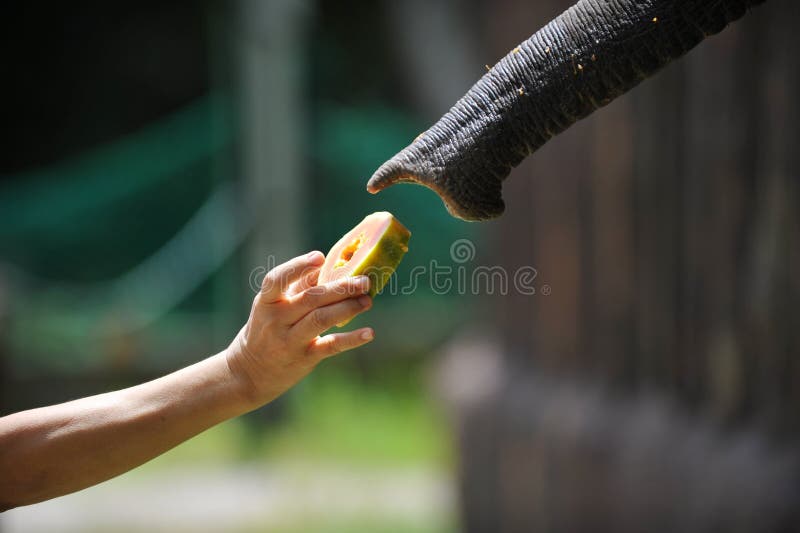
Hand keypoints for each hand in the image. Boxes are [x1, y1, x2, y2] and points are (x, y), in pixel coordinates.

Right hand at [226, 251, 373, 405]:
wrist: (250, 372)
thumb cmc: (267, 329)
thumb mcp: (273, 306)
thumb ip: (298, 286)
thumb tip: (326, 263)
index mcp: (266, 302)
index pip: (277, 280)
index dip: (298, 267)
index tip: (320, 257)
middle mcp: (276, 320)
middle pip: (310, 299)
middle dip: (340, 288)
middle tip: (364, 281)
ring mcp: (289, 340)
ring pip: (321, 320)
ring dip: (348, 308)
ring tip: (367, 301)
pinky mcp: (304, 357)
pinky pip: (330, 346)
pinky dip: (351, 339)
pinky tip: (369, 333)